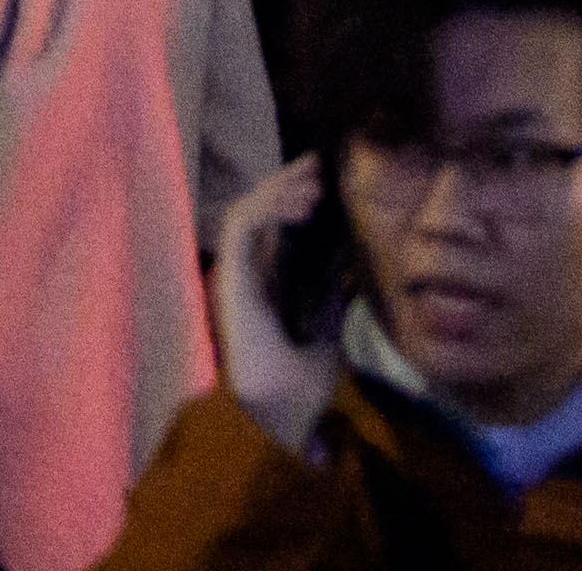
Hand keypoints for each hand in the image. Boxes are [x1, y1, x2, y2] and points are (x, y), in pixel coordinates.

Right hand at [210, 159, 345, 447]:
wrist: (280, 418)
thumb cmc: (300, 388)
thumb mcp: (328, 331)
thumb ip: (332, 298)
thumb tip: (351, 267)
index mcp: (266, 285)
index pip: (276, 227)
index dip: (297, 197)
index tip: (329, 178)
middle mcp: (247, 274)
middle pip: (261, 211)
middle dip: (290, 183)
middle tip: (323, 164)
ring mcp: (236, 273)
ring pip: (248, 209)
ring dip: (280, 189)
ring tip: (315, 181)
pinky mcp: (230, 276)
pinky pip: (242, 225)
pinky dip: (269, 207)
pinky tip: (301, 203)